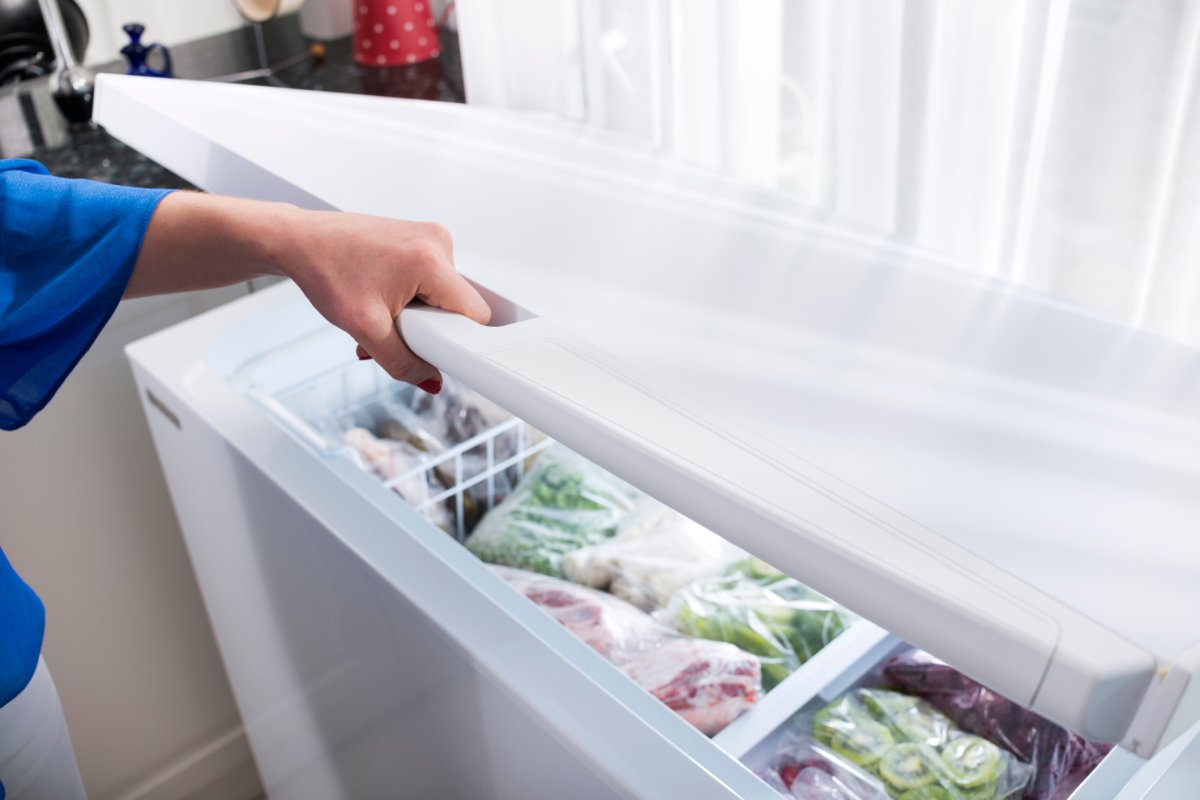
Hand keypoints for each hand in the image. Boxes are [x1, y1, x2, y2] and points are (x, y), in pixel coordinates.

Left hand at [128, 192, 490, 392]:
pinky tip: (381, 300)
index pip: (473, 314)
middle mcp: (437, 241)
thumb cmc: (323, 270)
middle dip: (427, 330)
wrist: (297, 241)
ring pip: (441, 296)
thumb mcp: (365, 329)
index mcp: (431, 260)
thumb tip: (430, 380)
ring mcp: (428, 236)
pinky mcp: (419, 237)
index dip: (457, 340)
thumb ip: (403, 363)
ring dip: (415, 316)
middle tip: (390, 330)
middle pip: (456, 307)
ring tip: (379, 314)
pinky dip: (410, 298)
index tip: (437, 351)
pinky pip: (430, 280)